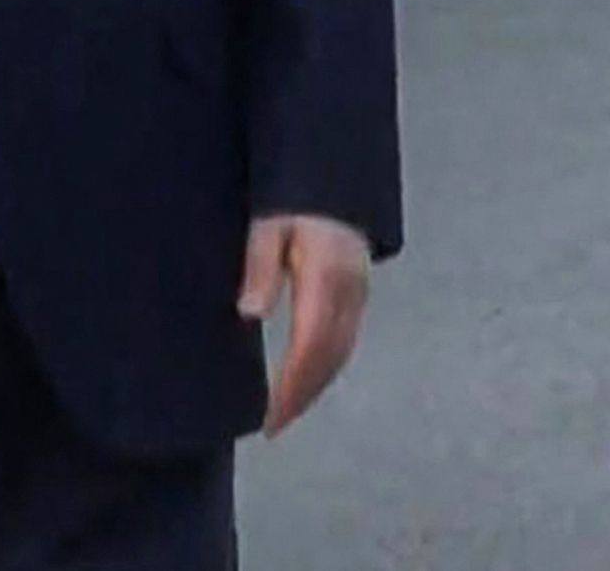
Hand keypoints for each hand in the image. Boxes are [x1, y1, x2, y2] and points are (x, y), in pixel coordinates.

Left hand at [240, 213, 371, 436]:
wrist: (333, 182)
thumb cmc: (291, 201)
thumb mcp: (267, 225)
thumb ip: (260, 267)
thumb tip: (251, 315)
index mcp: (326, 279)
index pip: (309, 345)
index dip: (291, 385)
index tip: (269, 414)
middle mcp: (349, 295)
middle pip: (328, 359)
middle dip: (301, 396)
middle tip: (272, 426)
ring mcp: (359, 298)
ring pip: (340, 355)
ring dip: (314, 388)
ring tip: (284, 414)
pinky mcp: (358, 298)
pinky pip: (344, 344)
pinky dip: (325, 370)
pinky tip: (306, 383)